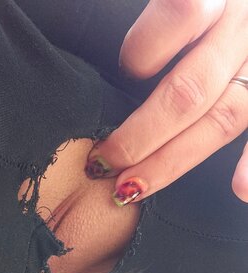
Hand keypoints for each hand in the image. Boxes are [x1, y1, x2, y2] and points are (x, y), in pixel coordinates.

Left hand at [84, 0, 247, 205]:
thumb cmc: (203, 12)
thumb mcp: (186, 4)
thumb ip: (161, 20)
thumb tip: (118, 69)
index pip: (178, 16)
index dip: (141, 55)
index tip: (121, 78)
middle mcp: (242, 29)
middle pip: (189, 90)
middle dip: (139, 136)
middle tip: (103, 164)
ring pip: (222, 117)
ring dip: (174, 160)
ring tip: (135, 188)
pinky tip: (240, 190)